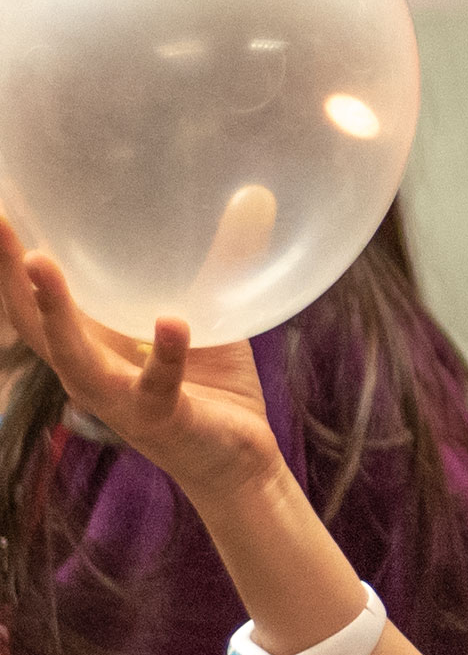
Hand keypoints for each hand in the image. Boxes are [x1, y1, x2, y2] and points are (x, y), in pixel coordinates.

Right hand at [0, 217, 279, 503]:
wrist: (241, 459)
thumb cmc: (214, 385)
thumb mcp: (216, 310)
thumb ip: (225, 257)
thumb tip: (255, 195)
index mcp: (94, 341)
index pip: (37, 295)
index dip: (10, 255)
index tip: (1, 201)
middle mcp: (91, 369)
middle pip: (30, 320)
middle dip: (7, 271)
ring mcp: (120, 398)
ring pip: (72, 354)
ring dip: (55, 310)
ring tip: (41, 261)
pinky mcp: (161, 417)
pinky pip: (157, 384)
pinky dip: (165, 354)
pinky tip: (171, 322)